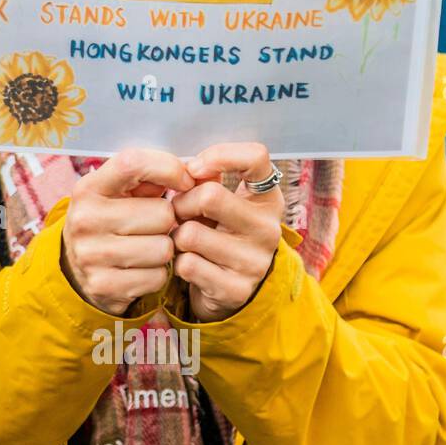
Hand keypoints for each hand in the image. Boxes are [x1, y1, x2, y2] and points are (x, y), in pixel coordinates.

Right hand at [61, 148, 193, 315]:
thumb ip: (154, 178)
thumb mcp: (121, 194)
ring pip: (163, 248)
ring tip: (146, 247)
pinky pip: (157, 277)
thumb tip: (203, 172)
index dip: (168, 168)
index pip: (133, 163)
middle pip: (162, 213)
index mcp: (89, 188)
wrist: (76, 269)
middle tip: (152, 226)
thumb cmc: (112, 222)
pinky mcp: (103, 285)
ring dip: (164, 249)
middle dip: (168, 221)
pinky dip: (157, 275)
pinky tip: (141, 268)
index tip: (184, 182)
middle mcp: (84, 219)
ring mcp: (91, 254)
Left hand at [172, 143, 284, 322]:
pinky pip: (187, 265)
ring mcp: (256, 262)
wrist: (230, 288)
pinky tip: (189, 263)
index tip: (195, 168)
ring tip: (185, 241)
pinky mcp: (237, 289)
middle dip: (182, 203)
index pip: (256, 157)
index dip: (219, 155)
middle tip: (180, 213)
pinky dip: (178, 263)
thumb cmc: (219, 232)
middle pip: (209, 196)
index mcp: (267, 198)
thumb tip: (189, 169)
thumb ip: (207, 179)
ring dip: (176, 237)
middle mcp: (269, 229)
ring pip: (190, 234)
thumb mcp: (221, 202)